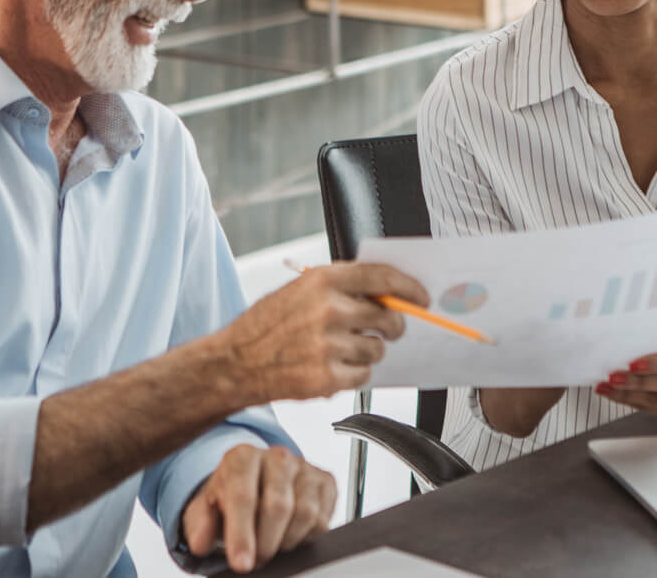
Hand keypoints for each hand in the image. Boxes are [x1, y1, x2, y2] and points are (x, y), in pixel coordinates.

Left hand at [182, 445, 336, 572]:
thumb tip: (201, 542)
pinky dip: (306, 538)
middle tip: (256, 561)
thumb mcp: (204, 511)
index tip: (241, 564)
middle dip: (266, 544)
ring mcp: (304, 467)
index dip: (242, 535)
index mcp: (242, 457)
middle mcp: (276, 456)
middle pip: (278, 507)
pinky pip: (323, 520)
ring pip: (305, 514)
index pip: (244, 497)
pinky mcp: (326, 481)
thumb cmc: (229, 498)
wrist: (253, 483)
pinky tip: (289, 534)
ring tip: (271, 546)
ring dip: (286, 542)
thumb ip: (199, 525)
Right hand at [219, 262, 429, 400]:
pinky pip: (364, 375)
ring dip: (369, 351)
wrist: (235, 362)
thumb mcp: (298, 290)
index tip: (421, 297)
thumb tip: (384, 293)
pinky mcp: (327, 377)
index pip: (382, 278)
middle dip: (394, 326)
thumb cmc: (266, 325)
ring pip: (377, 350)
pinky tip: (333, 367)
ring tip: (343, 349)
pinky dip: (355, 374)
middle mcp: (328, 310)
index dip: (409, 287)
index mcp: (321, 281)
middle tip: (387, 329)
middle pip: (389, 317)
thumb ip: (339, 287)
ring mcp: (328, 346)